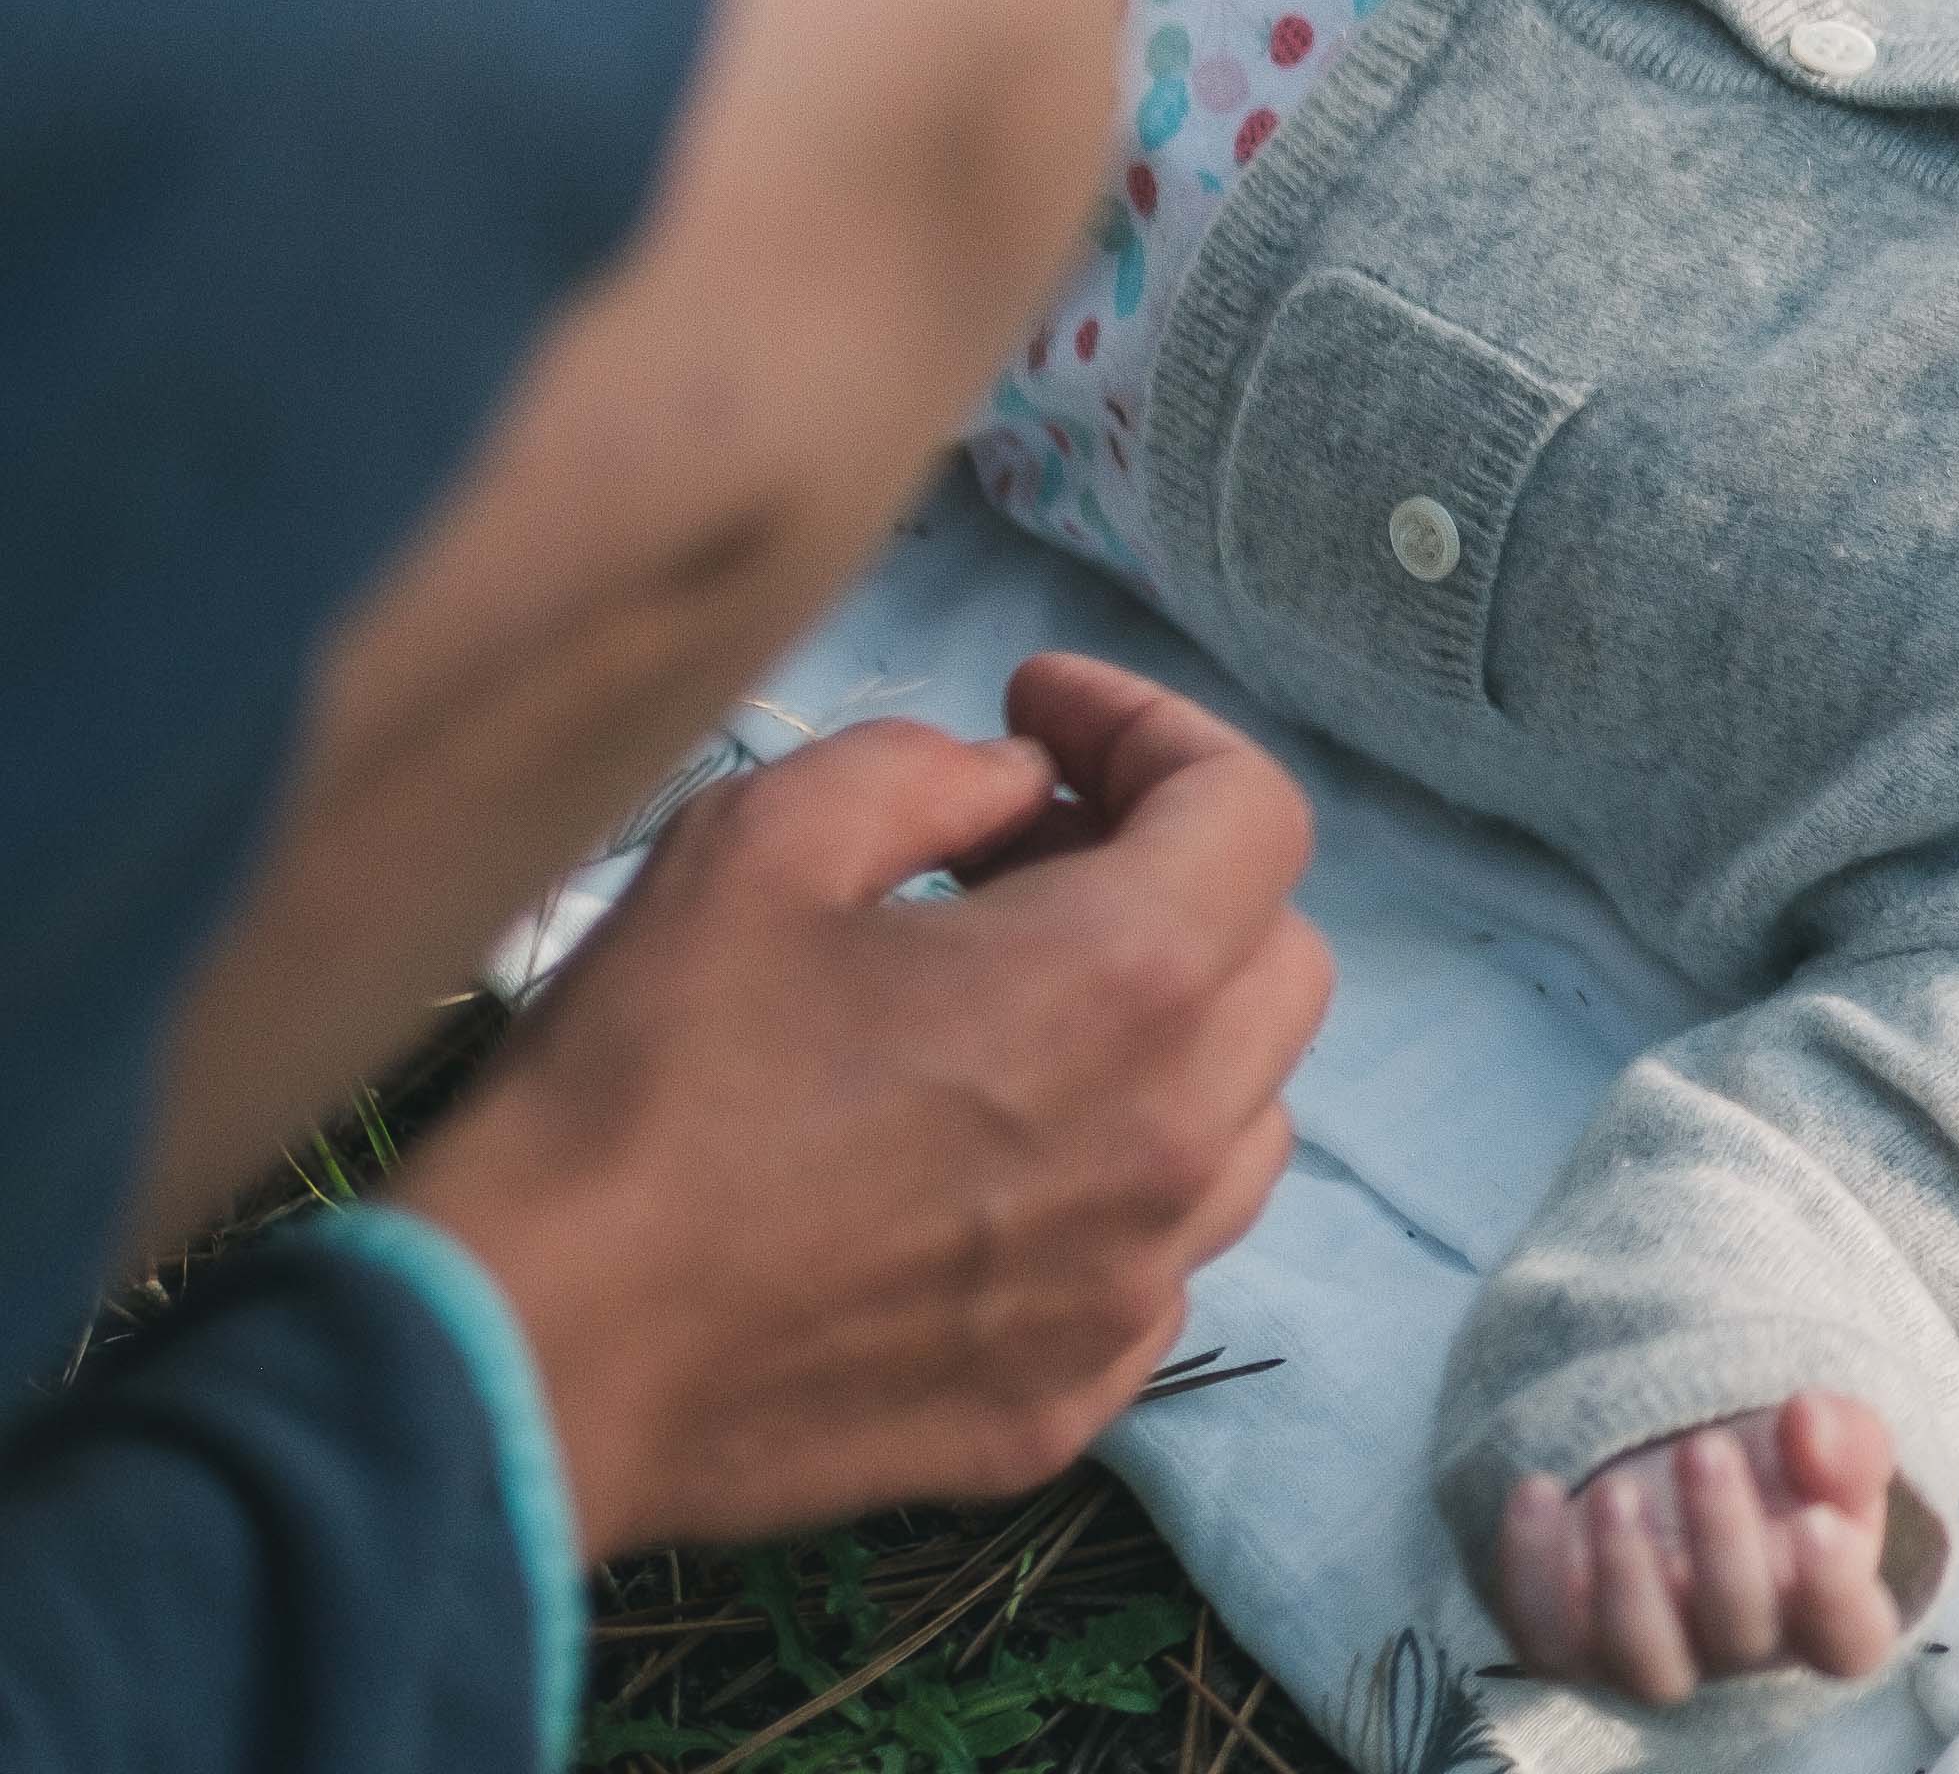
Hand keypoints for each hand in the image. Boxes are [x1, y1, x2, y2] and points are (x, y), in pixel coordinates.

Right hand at [392, 652, 1333, 1549]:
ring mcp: (1131, 1288)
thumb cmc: (638, 1087)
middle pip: (1275, 960)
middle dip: (1173, 875)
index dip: (1153, 729)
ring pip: (1238, 1119)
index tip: (1039, 711)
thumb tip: (1015, 784)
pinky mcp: (1067, 1400)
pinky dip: (1106, 1184)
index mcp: (1127, 983)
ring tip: (1004, 1011)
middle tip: (1015, 853)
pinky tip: (973, 1165)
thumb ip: (924, 773)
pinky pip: (1154, 1261)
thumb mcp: (757, 843)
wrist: (529, 1359)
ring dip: (1164, 1036)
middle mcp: (1173, 1142)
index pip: (1252, 810)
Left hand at [1495, 1392, 1908, 1699]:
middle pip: (1739, 1635)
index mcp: (1827, 1613)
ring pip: (1642, 1658)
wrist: (1687, 1475)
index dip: (1834, 1598)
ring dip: (1627, 1574)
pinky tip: (1539, 1492)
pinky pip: (1546, 1638)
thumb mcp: (1829, 1444)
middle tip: (1704, 1448)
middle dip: (1721, 1539)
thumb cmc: (1778, 1470)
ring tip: (1617, 1488)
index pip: (1847, 1639)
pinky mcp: (1574, 1648)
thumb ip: (1843, 1438)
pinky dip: (1532, 1570)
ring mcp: (1653, 1659)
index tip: (1818, 1525)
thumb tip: (1808, 1423)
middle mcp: (1741, 1653)